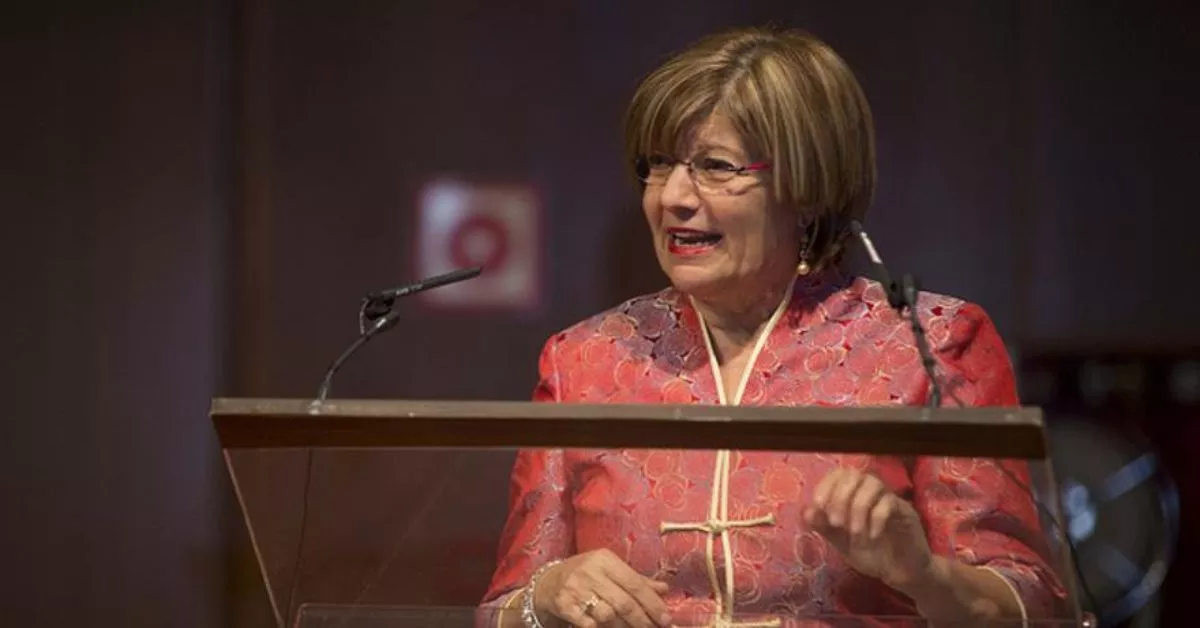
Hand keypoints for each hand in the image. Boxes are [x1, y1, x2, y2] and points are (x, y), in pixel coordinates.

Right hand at [533, 548, 670, 627]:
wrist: (548, 582)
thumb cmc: (586, 575)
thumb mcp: (610, 570)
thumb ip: (636, 580)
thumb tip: (664, 589)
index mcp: (605, 559)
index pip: (635, 584)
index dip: (653, 604)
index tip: (666, 619)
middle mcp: (590, 572)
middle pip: (623, 602)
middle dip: (642, 620)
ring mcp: (575, 589)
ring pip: (608, 615)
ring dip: (624, 627)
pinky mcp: (563, 605)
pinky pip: (589, 623)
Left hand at [804, 468, 934, 591]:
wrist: (900, 573)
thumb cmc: (870, 553)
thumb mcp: (841, 542)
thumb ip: (824, 527)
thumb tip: (806, 511)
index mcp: (855, 494)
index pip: (839, 474)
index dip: (826, 486)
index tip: (818, 506)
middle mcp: (872, 491)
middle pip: (855, 475)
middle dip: (840, 497)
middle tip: (836, 523)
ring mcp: (891, 499)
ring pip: (873, 484)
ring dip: (858, 508)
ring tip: (855, 533)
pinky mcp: (907, 512)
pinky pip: (890, 503)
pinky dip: (877, 518)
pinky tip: (872, 536)